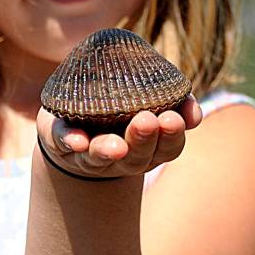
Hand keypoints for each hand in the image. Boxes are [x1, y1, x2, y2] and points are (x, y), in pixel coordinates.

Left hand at [36, 95, 202, 179]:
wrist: (76, 121)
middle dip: (143, 140)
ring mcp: (90, 153)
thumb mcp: (151, 98)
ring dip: (108, 149)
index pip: (167, 148)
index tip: (174, 118)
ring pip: (100, 156)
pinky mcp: (61, 140)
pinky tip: (77, 140)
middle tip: (147, 121)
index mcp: (149, 147)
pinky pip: (64, 142)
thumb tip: (194, 113)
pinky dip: (71, 140)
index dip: (172, 136)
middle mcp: (122, 157)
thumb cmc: (124, 106)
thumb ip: (173, 100)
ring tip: (117, 145)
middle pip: (137, 157)